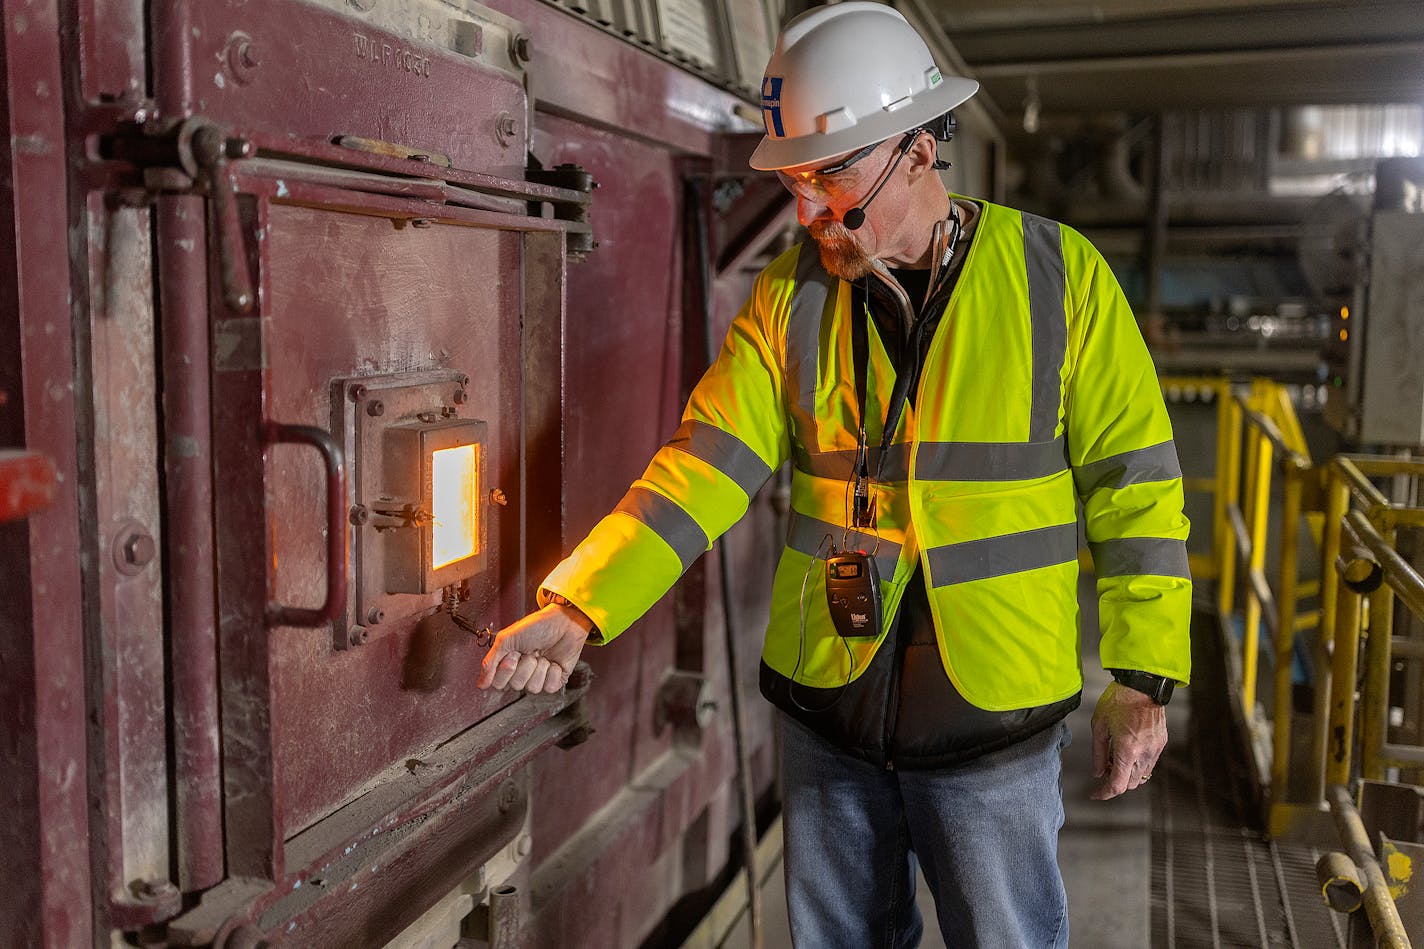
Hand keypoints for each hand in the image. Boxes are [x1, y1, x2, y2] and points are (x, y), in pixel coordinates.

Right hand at [477, 604, 589, 692]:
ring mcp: (539, 677)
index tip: (513, 654)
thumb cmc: (536, 626)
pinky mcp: (555, 680)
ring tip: (543, 654)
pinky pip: (550, 687)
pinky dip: (553, 672)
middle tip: (530, 652)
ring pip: (533, 688)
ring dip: (539, 668)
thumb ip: (490, 662)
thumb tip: (480, 684)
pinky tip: (554, 661)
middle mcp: (522, 673)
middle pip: (516, 686)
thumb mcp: (507, 639)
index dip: (506, 670)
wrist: (563, 621)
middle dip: (524, 666)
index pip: (498, 683)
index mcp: (508, 664)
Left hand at [1090, 681, 1166, 799]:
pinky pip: (1149, 763)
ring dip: (1127, 773)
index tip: (1095, 793)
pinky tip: (1127, 750)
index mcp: (1127, 751)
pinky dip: (1137, 764)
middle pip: (1130, 784)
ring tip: (1115, 756)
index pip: (1117, 785)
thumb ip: (1098, 753)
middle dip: (1115, 781)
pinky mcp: (1161, 743)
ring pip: (1141, 776)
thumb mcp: (1099, 726)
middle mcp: (1144, 754)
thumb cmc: (1118, 701)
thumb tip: (1098, 772)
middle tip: (1104, 767)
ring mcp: (1155, 750)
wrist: (1142, 685)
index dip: (1104, 793)